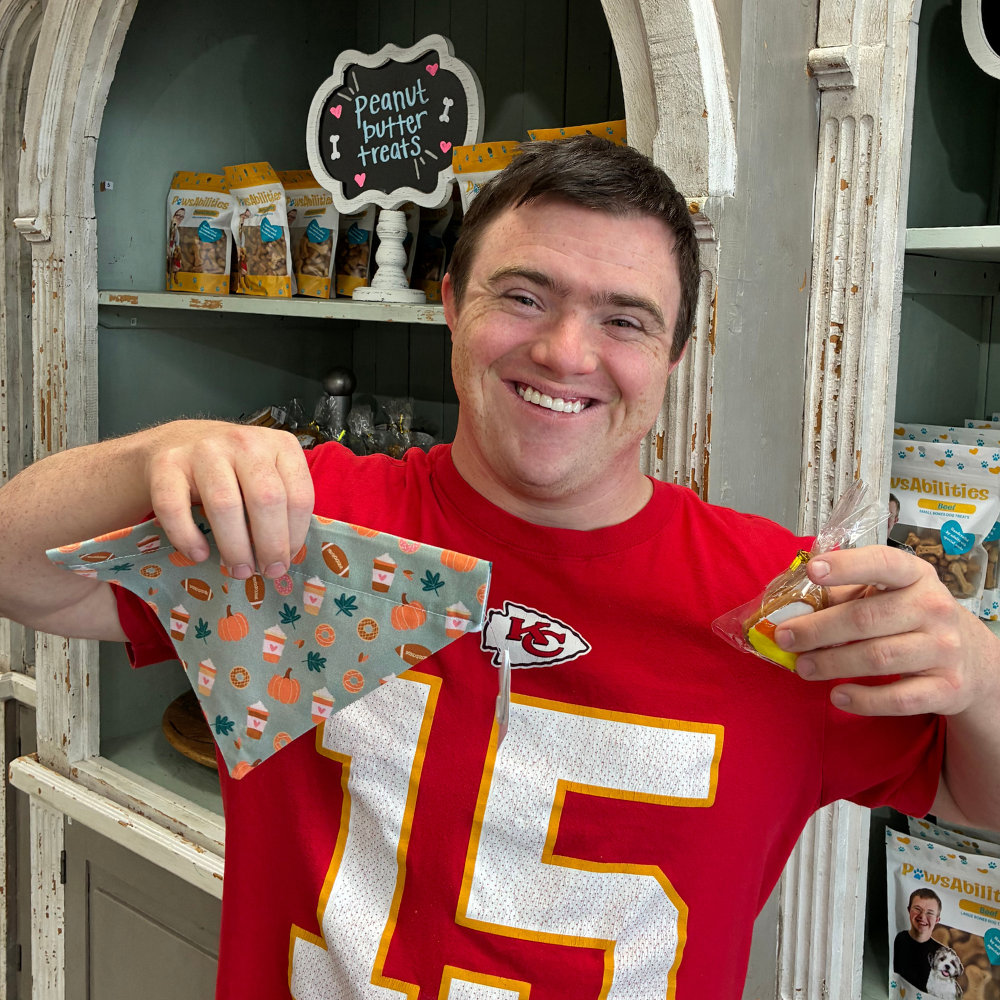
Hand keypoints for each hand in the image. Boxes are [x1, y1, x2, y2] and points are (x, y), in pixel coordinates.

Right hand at [141, 420, 314, 580]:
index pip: (299, 496)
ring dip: (234, 547)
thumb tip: (286, 556)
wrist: (176, 440)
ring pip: (225, 505)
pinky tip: (199, 554)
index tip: (288, 559)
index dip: (296, 535)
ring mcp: (203, 450)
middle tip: (267, 572)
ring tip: (238, 570)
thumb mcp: (266, 473)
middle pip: (266, 500)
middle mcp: (244, 442)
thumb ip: (281, 504)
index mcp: (279, 445)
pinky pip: (176, 508)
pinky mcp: (166, 464)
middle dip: (270, 545)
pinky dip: (188, 537)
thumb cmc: (232, 468)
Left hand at [772, 545, 999, 715]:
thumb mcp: (887, 596)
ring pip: (878, 657)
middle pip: (866, 618)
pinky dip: (864, 699)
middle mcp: (934, 608)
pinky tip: (837, 695)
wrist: (972, 660)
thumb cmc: (910, 619)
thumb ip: (845, 596)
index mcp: (916, 576)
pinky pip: (899, 698)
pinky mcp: (948, 688)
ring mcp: (945, 649)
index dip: (848, 565)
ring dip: (832, 664)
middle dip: (818, 629)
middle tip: (786, 638)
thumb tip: (793, 607)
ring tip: (803, 667)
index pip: (883, 563)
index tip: (813, 570)